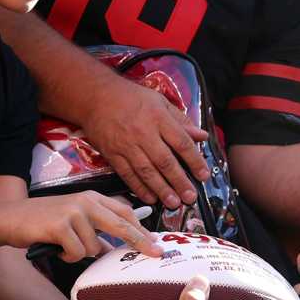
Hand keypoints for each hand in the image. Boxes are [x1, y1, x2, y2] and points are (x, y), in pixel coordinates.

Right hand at [0, 191, 160, 260]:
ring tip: (65, 247)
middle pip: (122, 224)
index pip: (124, 213)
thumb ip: (94, 232)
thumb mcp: (73, 222)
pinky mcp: (60, 225)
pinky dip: (68, 257)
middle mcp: (86, 201)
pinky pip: (77, 252)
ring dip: (81, 254)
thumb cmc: (43, 223)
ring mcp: (73, 212)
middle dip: (140, 241)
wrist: (10, 219)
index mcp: (92, 198)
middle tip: (156, 253)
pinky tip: (57, 249)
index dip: (142, 229)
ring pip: (94, 246)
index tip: (156, 244)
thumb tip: (113, 250)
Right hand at [81, 78, 208, 210]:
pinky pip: (128, 174)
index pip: (182, 143)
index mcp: (159, 118)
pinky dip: (139, 188)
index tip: (204, 175)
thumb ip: (181, 120)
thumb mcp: (160, 102)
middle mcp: (144, 133)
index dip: (195, 161)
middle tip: (190, 197)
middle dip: (179, 182)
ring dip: (162, 189)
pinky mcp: (113, 154)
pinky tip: (150, 198)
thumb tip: (202, 136)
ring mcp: (127, 145)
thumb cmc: (131, 98)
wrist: (96, 97)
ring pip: (147, 172)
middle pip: (165, 161)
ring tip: (174, 203)